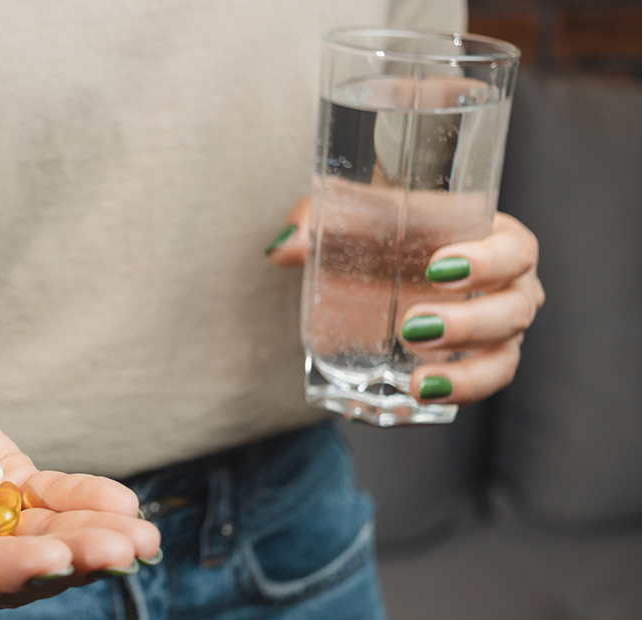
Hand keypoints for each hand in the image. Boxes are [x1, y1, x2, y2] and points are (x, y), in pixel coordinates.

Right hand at [0, 373, 160, 618]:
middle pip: (20, 570)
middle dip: (72, 560)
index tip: (53, 559)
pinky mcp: (7, 487)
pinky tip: (123, 505)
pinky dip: (85, 500)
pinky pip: (51, 499)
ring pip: (47, 538)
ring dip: (94, 538)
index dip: (9, 573)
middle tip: (121, 551)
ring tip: (140, 536)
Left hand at [266, 197, 544, 405]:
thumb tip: (282, 247)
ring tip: (415, 384)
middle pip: (513, 310)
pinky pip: (477, 389)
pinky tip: (411, 399)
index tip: (437, 267)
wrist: (375, 260)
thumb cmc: (378, 226)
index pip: (515, 248)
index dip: (488, 261)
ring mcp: (496, 332)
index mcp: (495, 237)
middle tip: (411, 327)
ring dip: (466, 375)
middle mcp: (509, 287)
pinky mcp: (473, 365)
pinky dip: (451, 397)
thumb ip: (316, 220)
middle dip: (468, 323)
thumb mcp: (350, 215)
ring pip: (502, 359)